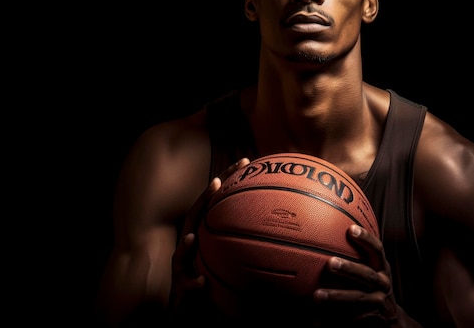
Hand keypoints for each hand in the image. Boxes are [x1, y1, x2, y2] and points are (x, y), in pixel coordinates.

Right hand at [168, 158, 249, 318]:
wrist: (200, 315)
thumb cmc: (224, 283)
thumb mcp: (242, 259)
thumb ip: (259, 243)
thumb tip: (292, 230)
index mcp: (209, 233)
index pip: (217, 201)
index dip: (228, 180)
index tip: (245, 162)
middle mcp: (193, 244)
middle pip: (196, 213)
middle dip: (205, 196)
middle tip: (218, 181)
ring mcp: (184, 266)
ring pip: (181, 251)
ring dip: (187, 244)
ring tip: (192, 237)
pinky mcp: (181, 290)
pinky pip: (185, 286)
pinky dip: (192, 283)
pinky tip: (201, 282)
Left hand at [313, 225, 421, 326]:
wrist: (392, 319)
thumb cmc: (375, 287)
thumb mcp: (374, 270)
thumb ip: (361, 255)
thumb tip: (332, 234)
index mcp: (382, 268)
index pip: (377, 250)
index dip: (366, 239)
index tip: (351, 229)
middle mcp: (383, 284)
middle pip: (366, 275)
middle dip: (349, 268)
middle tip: (330, 263)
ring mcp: (378, 303)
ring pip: (357, 300)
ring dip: (337, 297)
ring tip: (317, 295)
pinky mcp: (371, 320)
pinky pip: (351, 320)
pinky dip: (332, 321)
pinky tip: (315, 321)